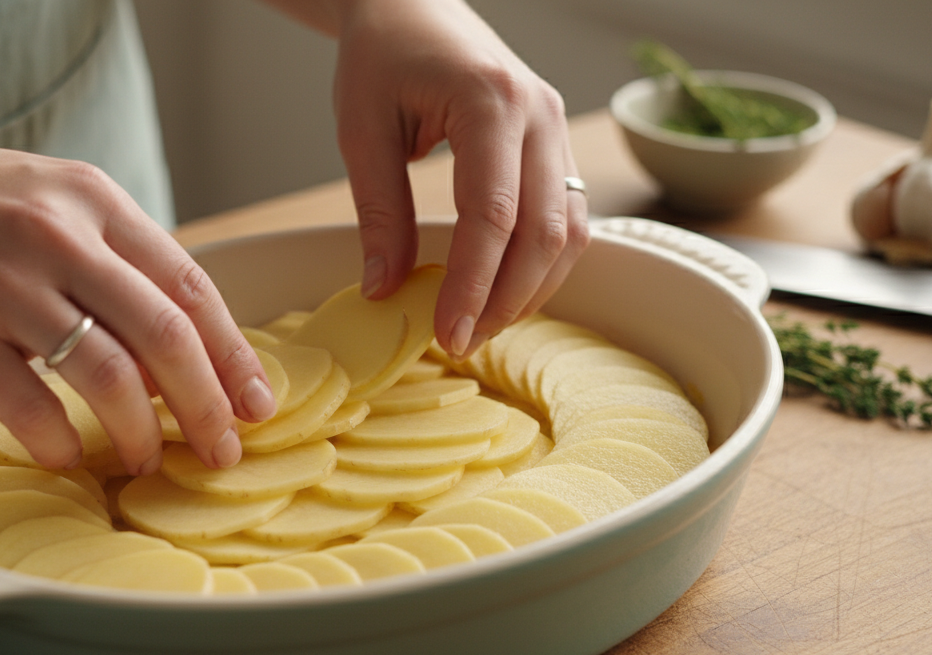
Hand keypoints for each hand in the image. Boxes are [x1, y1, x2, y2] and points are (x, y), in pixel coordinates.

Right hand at [0, 81, 276, 472]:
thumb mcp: (44, 196)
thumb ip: (109, 254)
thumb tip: (174, 342)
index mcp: (91, 199)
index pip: (189, 284)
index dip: (233, 351)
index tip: (259, 402)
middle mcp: (56, 236)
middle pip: (165, 335)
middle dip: (207, 404)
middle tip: (224, 452)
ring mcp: (1, 284)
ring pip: (107, 376)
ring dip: (139, 432)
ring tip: (145, 459)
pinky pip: (28, 407)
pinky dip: (58, 444)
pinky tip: (66, 458)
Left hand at [296, 0, 591, 357]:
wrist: (413, 3)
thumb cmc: (382, 55)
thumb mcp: (362, 129)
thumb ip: (378, 210)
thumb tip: (384, 289)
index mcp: (489, 101)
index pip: (493, 215)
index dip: (472, 284)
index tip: (447, 334)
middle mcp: (539, 115)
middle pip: (544, 231)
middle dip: (506, 300)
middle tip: (461, 343)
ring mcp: (556, 128)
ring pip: (570, 230)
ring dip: (532, 289)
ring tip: (482, 327)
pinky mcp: (556, 143)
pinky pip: (569, 216)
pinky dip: (543, 263)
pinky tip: (506, 292)